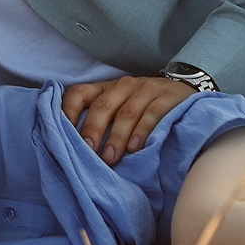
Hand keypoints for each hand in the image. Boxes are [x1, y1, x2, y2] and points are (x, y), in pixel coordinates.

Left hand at [61, 75, 193, 161]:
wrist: (183, 90)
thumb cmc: (142, 107)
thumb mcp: (118, 108)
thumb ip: (99, 122)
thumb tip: (71, 149)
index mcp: (105, 88)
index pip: (79, 93)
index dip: (68, 111)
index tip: (62, 133)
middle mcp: (123, 86)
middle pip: (103, 106)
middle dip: (93, 130)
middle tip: (88, 152)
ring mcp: (146, 89)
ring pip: (127, 112)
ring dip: (117, 137)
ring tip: (111, 158)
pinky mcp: (167, 97)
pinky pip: (152, 114)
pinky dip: (142, 131)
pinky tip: (136, 148)